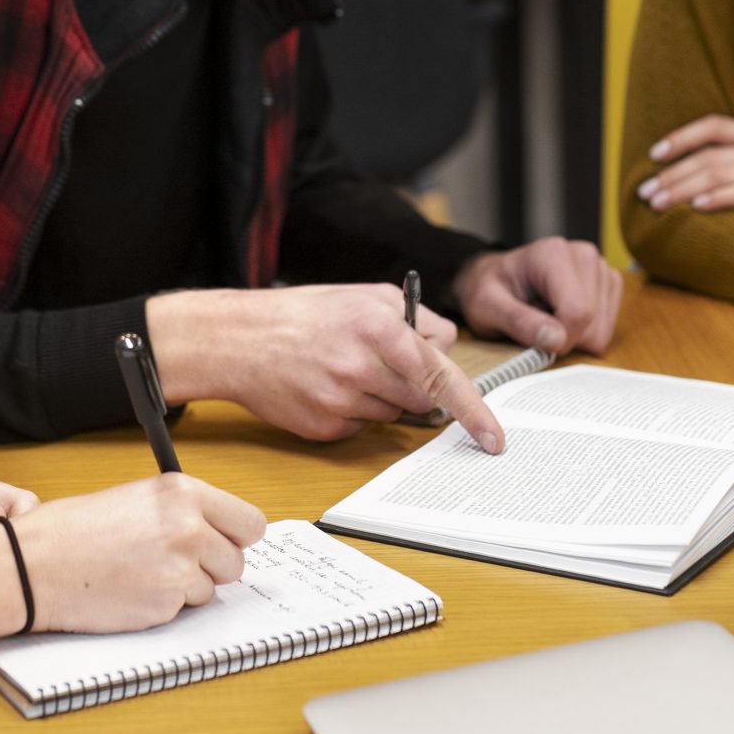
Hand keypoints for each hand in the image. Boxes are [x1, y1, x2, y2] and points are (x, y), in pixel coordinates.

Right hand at [0, 473, 269, 640]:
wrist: (33, 565)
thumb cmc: (72, 530)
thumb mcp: (136, 499)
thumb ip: (181, 511)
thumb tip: (216, 531)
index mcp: (183, 492)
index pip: (250, 522)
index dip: (235, 537)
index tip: (225, 542)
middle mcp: (189, 528)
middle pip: (236, 561)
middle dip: (212, 567)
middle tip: (175, 563)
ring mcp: (180, 570)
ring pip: (210, 589)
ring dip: (185, 588)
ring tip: (142, 573)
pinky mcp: (165, 606)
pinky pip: (182, 610)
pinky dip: (162, 606)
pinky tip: (130, 590)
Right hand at [146, 285, 504, 452]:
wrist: (239, 340)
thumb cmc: (304, 314)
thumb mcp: (364, 296)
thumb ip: (415, 318)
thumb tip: (448, 347)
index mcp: (378, 327)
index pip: (440, 376)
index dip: (473, 410)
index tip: (494, 438)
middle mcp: (362, 367)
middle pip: (421, 398)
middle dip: (414, 386)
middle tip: (383, 364)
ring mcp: (342, 401)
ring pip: (393, 414)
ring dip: (384, 397)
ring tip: (345, 369)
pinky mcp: (325, 427)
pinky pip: (364, 428)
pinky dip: (357, 411)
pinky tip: (328, 387)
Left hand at [452, 237, 622, 356]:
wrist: (495, 280)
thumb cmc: (488, 291)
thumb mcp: (487, 308)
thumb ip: (519, 322)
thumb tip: (558, 340)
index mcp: (553, 254)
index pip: (578, 312)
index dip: (558, 338)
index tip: (534, 338)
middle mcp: (584, 255)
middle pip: (593, 323)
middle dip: (564, 337)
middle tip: (535, 321)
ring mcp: (600, 268)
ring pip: (602, 330)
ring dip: (573, 336)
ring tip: (545, 315)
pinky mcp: (608, 283)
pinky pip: (606, 329)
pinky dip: (583, 333)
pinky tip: (560, 315)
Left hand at [637, 101, 733, 220]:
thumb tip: (731, 108)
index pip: (717, 124)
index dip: (682, 136)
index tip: (654, 154)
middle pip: (712, 154)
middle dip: (673, 173)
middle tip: (646, 191)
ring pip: (720, 172)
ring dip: (683, 189)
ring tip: (659, 203)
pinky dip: (716, 199)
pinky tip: (695, 207)